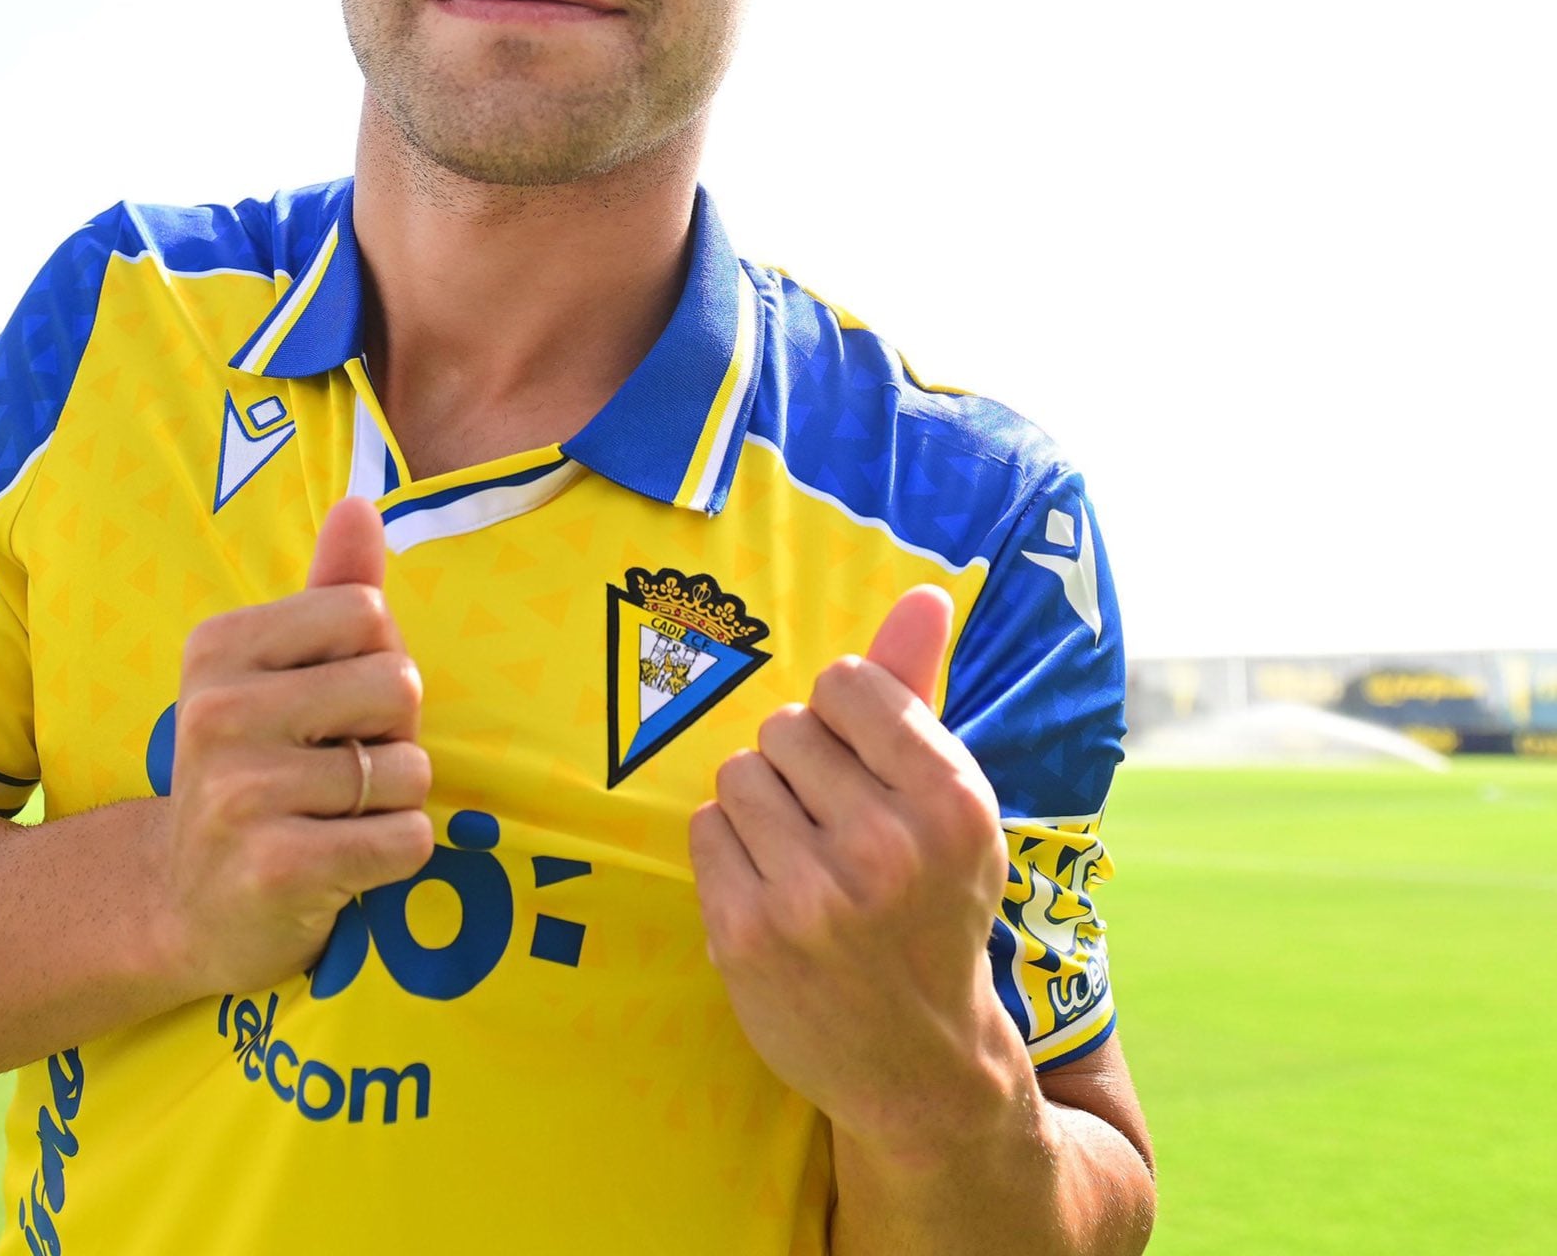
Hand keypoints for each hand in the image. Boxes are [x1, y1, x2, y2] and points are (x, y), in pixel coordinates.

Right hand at [146, 497, 433, 1000]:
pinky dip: (397, 854)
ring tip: (333, 818)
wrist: (186, 904)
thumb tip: (360, 504)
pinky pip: (406, 839)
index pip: (368, 612)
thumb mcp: (280, 672)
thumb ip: (329, 588)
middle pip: (398, 684)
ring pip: (408, 769)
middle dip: (393, 733)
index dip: (375, 661)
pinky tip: (343, 864)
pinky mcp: (276, 869)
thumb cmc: (257, 767)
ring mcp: (241, 794)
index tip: (330, 707)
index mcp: (219, 646)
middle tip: (336, 770)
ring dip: (394, 801)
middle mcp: (218, 712)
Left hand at [689, 586, 1024, 1153]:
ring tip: (802, 857)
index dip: (845, 719)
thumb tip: (927, 592)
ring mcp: (813, 895)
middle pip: (785, 728)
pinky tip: (770, 891)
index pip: (848, 684)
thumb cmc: (932, 904)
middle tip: (834, 826)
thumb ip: (921, 691)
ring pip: (738, 775)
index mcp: (951, 801)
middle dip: (799, 767)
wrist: (919, 1064)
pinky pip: (704, 829)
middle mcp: (887, 846)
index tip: (863, 768)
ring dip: (759, 808)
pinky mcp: (748, 933)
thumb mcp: (949, 801)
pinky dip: (728, 852)